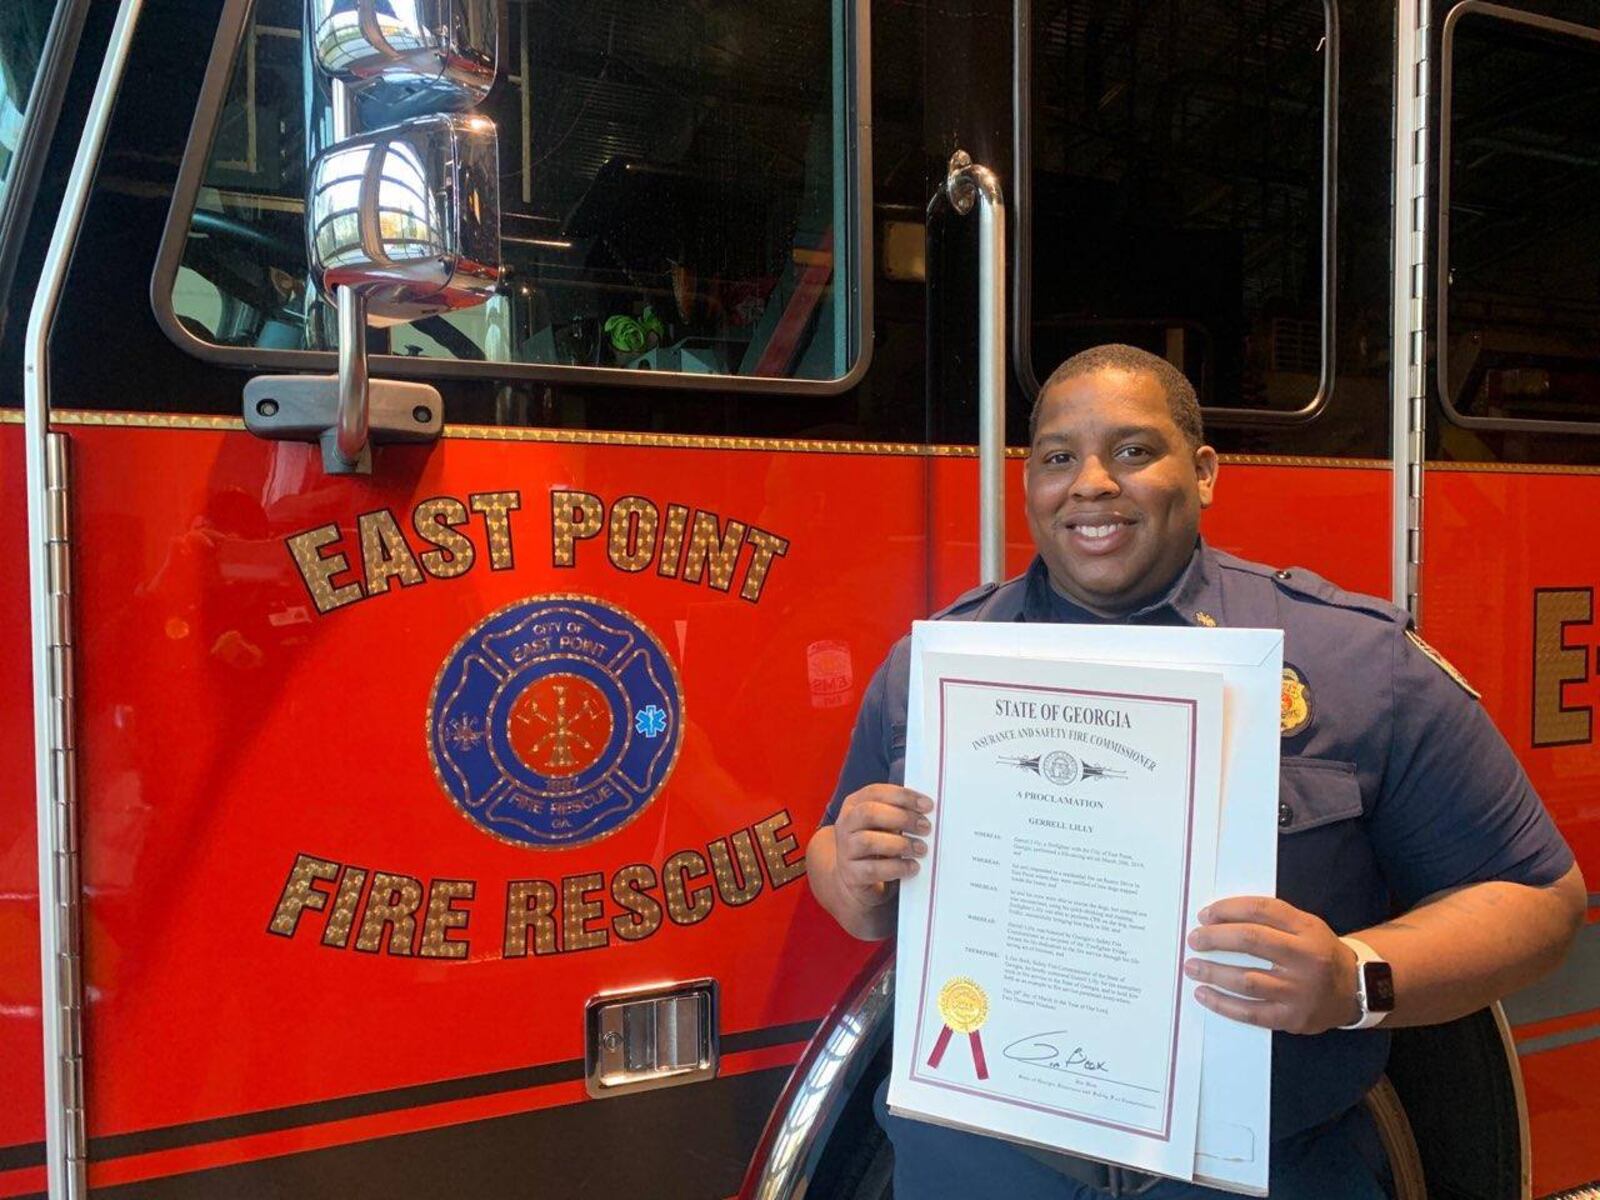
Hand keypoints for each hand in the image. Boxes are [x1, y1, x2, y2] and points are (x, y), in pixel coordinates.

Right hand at [829, 784, 932, 912]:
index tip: (927, 805)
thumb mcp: (883, 825)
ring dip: (900, 844)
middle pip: (869, 813)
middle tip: (926, 827)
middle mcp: (846, 825)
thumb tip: (927, 811)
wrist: (856, 879)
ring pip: (869, 841)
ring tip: (921, 849)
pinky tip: (913, 867)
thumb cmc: (876, 845)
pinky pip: (873, 869)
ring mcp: (845, 850)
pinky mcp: (851, 875)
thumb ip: (899, 814)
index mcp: (853, 805)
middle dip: (902, 818)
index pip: (875, 792)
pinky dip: (897, 867)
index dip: (903, 796)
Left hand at [1184, 896, 1361, 1033]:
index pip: (1262, 910)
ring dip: (1213, 972)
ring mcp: (1299, 991)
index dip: (1229, 909)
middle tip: (1194, 939)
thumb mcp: (1306, 926)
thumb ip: (1271, 918)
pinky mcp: (1292, 1019)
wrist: (1357, 990)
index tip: (1204, 914)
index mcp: (1308, 930)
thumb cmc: (1319, 953)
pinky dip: (1222, 1004)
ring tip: (1191, 967)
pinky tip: (1203, 994)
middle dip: (1216, 938)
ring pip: (1247, 980)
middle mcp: (1306, 959)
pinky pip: (1250, 1012)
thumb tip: (1218, 918)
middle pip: (1253, 941)